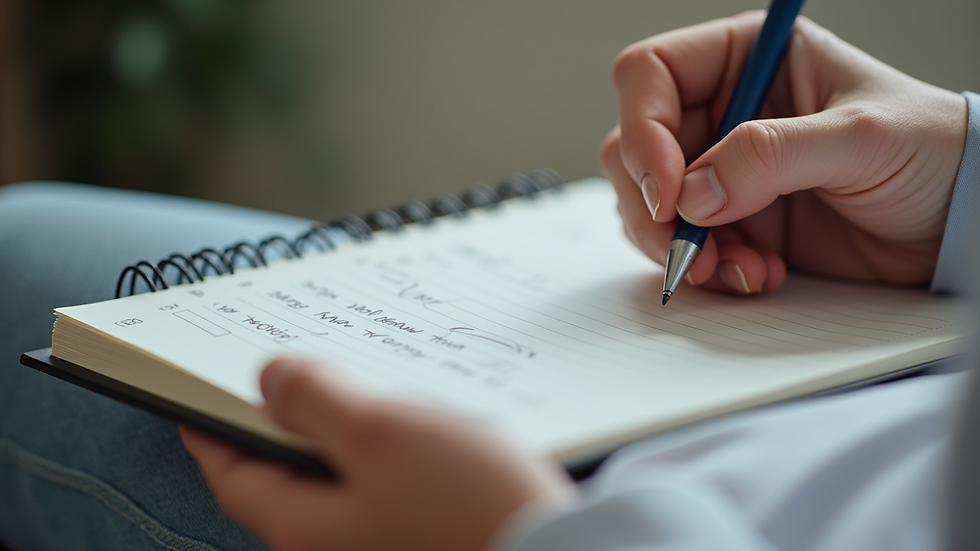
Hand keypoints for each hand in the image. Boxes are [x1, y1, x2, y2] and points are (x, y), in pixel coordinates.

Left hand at [181, 358, 573, 550]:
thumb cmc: (465, 503)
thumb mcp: (378, 432)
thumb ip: (313, 400)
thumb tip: (269, 381)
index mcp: (307, 523)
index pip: (233, 471)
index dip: (209, 427)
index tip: (191, 393)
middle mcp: (336, 542)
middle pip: (285, 474)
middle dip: (276, 421)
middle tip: (276, 373)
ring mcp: (379, 539)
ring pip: (337, 476)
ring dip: (332, 429)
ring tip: (347, 382)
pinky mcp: (420, 531)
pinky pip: (381, 484)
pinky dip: (378, 448)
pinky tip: (408, 421)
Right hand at [602, 12, 966, 293]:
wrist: (961, 224)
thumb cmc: (931, 151)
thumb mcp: (859, 137)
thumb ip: (771, 155)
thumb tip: (692, 193)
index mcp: (747, 61)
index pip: (651, 76)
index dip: (643, 129)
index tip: (667, 188)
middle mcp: (724, 113)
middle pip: (633, 146)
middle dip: (652, 202)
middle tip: (686, 243)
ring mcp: (722, 172)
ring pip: (648, 204)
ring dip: (679, 245)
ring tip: (734, 267)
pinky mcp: (732, 224)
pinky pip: (683, 247)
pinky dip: (707, 270)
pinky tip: (756, 274)